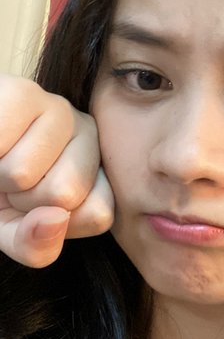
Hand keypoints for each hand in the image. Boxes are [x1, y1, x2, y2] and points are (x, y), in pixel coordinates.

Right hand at [0, 74, 113, 267]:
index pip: (98, 216)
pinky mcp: (24, 92)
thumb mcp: (12, 233)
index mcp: (98, 172)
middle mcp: (89, 136)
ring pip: (26, 173)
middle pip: (65, 195)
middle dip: (22, 200)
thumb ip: (36, 247)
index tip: (37, 208)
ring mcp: (61, 111)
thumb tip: (56, 219)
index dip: (53, 225)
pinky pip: (1, 147)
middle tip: (10, 183)